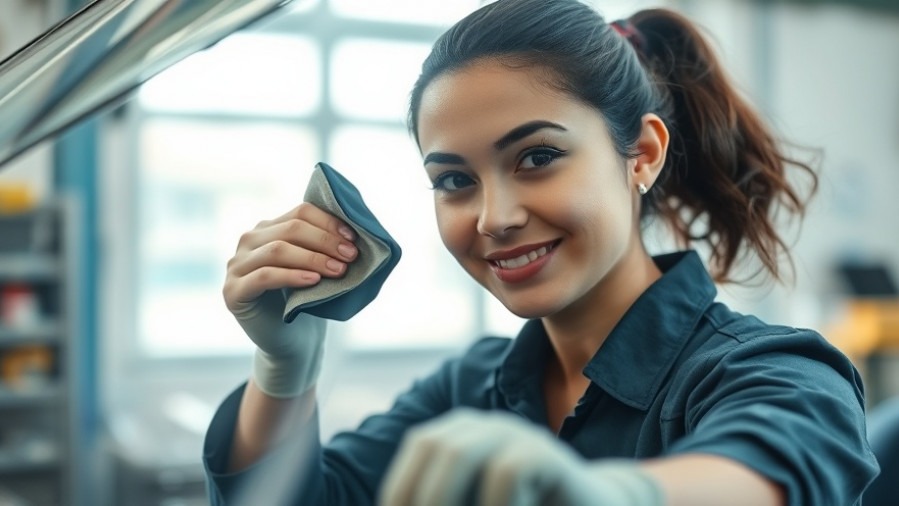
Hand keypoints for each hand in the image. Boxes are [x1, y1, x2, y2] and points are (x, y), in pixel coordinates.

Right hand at [222, 203, 357, 397]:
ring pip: (277, 250)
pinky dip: (292, 276)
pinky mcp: (233, 291)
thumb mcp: (316, 267)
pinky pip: (264, 276)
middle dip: (325, 240)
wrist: (290, 342)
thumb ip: (323, 246)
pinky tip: (313, 281)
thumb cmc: (306, 301)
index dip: (329, 222)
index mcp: (269, 229)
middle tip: (351, 255)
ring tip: (338, 270)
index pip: (300, 213)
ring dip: (313, 258)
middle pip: (291, 228)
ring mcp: (237, 266)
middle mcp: (249, 242)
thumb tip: (354, 231)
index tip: (353, 238)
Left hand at [379, 409, 663, 505]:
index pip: (420, 445)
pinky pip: (508, 471)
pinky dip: (495, 505)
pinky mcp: (549, 455)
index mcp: (467, 433)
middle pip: (435, 443)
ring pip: (461, 450)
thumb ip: (445, 500)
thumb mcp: (477, 504)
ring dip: (443, 498)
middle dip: (419, 494)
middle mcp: (490, 426)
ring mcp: (521, 434)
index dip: (401, 485)